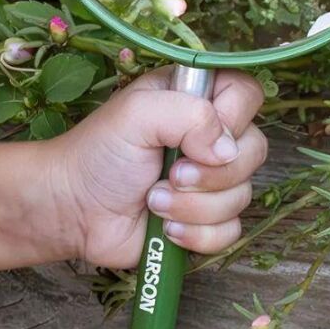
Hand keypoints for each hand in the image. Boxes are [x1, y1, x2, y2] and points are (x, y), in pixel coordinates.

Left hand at [53, 68, 266, 268]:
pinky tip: (165, 227)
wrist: (74, 209)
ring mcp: (212, 180)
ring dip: (193, 206)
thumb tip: (226, 148)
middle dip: (211, 173)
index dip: (233, 117)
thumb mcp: (137, 113)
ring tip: (153, 200)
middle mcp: (211, 136)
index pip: (247, 94)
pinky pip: (230, 231)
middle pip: (255, 149)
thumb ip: (189, 114)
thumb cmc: (99, 152)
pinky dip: (197, 234)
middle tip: (170, 174)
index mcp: (198, 98)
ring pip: (243, 195)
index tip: (198, 135)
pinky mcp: (207, 219)